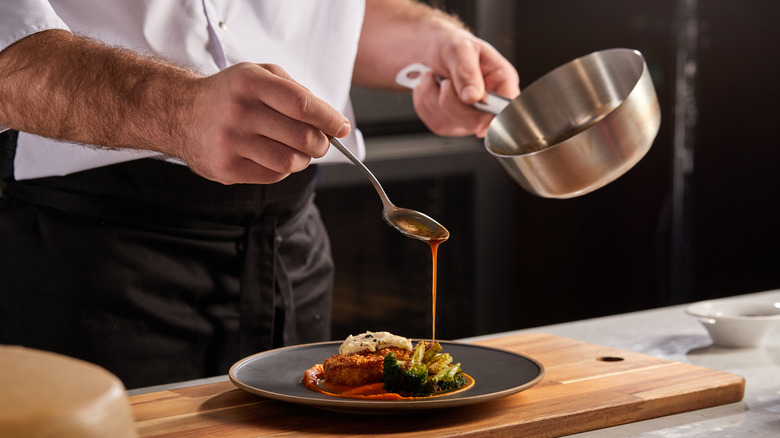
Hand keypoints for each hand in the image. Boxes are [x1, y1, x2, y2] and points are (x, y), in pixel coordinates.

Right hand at [184, 63, 350, 184]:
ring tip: (297, 151)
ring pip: (291, 161)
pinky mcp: (225, 168)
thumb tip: (331, 120)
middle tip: (321, 142)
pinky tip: (273, 157)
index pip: (304, 105)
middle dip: (321, 143)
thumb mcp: (258, 75)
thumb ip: (295, 91)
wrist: (179, 113)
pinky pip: (273, 175)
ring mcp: (230, 142)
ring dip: (304, 159)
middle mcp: (239, 111)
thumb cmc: (229, 95)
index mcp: (251, 82)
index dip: (330, 119)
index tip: (341, 128)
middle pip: (302, 137)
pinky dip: (283, 169)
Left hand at [412, 30, 519, 137]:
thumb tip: (473, 96)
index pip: (508, 107)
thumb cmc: (452, 45)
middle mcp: (489, 103)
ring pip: (451, 123)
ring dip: (432, 98)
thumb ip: (467, 71)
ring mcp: (470, 116)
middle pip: (475, 122)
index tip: (480, 123)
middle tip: (444, 81)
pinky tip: (428, 87)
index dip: (497, 118)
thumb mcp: (460, 48)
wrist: (431, 50)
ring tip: (431, 77)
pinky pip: (435, 123)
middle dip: (451, 102)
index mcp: (501, 80)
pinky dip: (424, 103)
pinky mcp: (451, 123)